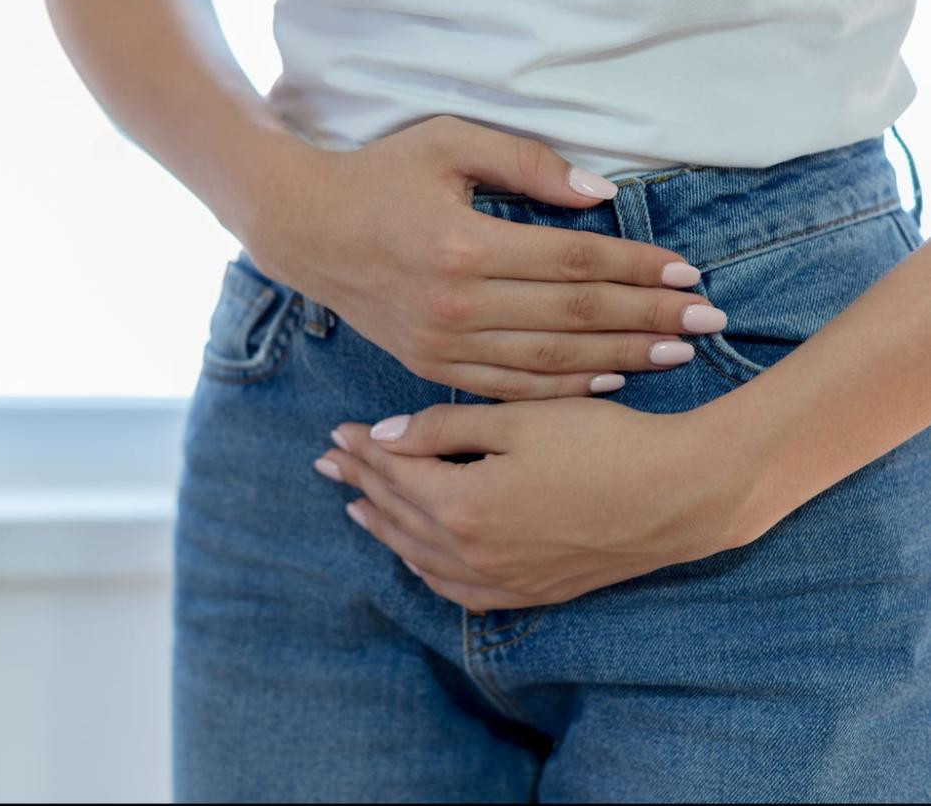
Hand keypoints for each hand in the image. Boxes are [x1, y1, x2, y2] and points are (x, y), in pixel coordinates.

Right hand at [243, 115, 725, 400]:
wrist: (305, 230)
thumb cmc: (379, 176)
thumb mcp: (446, 143)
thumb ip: (525, 164)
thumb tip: (599, 194)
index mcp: (464, 244)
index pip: (575, 260)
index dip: (639, 266)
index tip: (690, 273)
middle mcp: (456, 304)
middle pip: (575, 315)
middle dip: (650, 318)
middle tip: (709, 321)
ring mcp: (441, 343)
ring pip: (550, 360)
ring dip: (620, 358)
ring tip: (676, 354)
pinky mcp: (429, 365)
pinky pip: (509, 387)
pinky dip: (562, 389)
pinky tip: (608, 382)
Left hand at [313, 398, 763, 610]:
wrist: (680, 494)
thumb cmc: (603, 443)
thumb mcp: (519, 419)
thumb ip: (444, 429)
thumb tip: (385, 435)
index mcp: (462, 506)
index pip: (394, 474)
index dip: (363, 450)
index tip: (338, 431)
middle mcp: (473, 553)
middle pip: (399, 515)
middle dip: (361, 484)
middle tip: (329, 463)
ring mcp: (503, 580)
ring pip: (420, 557)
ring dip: (385, 529)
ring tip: (357, 507)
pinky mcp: (533, 592)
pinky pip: (458, 590)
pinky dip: (426, 569)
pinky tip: (418, 556)